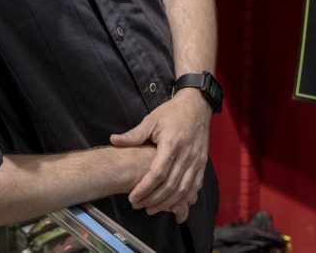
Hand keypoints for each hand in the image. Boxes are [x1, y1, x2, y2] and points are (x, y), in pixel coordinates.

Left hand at [110, 89, 210, 221]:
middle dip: (153, 199)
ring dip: (167, 203)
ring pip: (183, 190)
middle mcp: (186, 154)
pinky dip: (184, 199)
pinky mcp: (202, 164)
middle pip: (171, 185)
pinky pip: (195, 187)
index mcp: (172, 143)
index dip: (145, 188)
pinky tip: (172, 205)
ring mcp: (196, 160)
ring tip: (152, 209)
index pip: (158, 172)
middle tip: (138, 205)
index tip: (133, 197)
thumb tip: (113, 140)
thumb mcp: (151, 120)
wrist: (197, 106)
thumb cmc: (172, 112)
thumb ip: (134, 134)